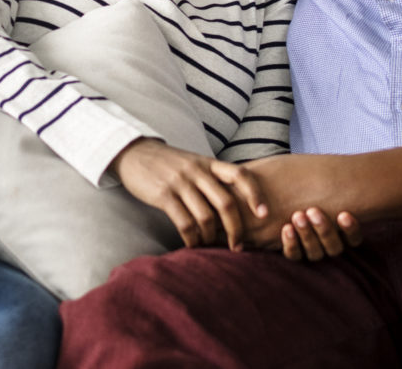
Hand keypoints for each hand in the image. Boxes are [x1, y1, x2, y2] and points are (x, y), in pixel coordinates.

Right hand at [110, 138, 267, 250]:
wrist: (135, 154)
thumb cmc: (171, 165)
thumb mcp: (196, 164)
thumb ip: (215, 178)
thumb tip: (242, 202)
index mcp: (210, 163)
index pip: (241, 175)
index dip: (255, 195)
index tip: (265, 214)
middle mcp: (198, 172)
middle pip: (226, 202)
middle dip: (237, 229)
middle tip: (240, 246)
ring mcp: (181, 183)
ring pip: (206, 217)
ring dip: (212, 237)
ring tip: (213, 246)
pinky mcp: (164, 195)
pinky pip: (184, 223)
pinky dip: (192, 238)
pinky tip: (193, 244)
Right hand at [233, 153, 360, 252]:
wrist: (345, 174)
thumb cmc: (294, 175)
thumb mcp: (270, 178)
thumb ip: (251, 191)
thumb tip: (236, 189)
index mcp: (295, 236)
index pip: (292, 252)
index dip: (290, 243)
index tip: (286, 227)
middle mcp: (315, 242)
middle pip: (310, 253)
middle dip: (305, 236)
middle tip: (299, 216)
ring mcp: (334, 239)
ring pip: (330, 250)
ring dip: (323, 232)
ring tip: (316, 211)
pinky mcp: (353, 234)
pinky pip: (353, 242)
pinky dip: (350, 231)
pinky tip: (345, 215)